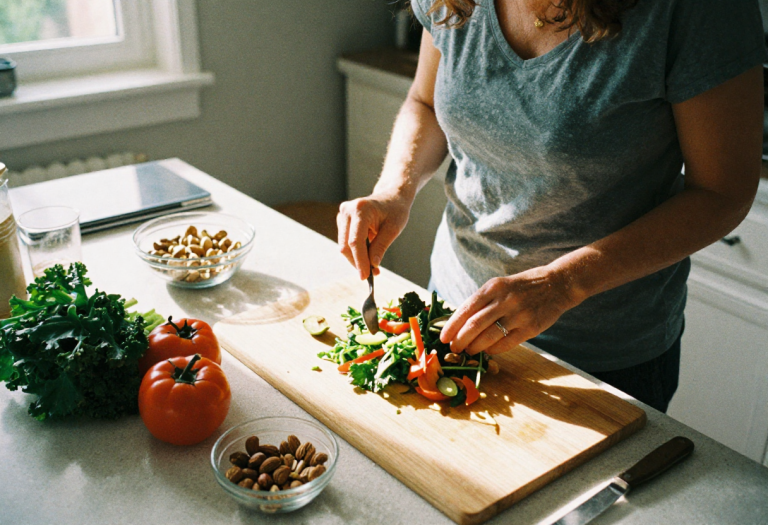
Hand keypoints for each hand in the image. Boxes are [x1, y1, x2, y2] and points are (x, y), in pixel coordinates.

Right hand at [337, 190, 412, 278]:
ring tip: (373, 268)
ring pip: (344, 246)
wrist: (391, 197)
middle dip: (358, 262)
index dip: (360, 261)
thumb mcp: (393, 229)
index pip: (355, 241)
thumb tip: (372, 265)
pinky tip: (368, 257)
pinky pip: (346, 242)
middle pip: (346, 246)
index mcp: (361, 209)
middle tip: (373, 274)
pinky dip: (356, 253)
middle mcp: (347, 211)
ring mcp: (343, 215)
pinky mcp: (342, 221)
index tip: (365, 276)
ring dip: (357, 259)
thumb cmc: (395, 210)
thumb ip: (381, 246)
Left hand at [439, 267, 578, 354]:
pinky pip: (506, 343)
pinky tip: (488, 350)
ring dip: (475, 347)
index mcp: (493, 287)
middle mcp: (505, 300)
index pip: (466, 309)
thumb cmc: (522, 287)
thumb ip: (481, 302)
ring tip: (469, 351)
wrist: (557, 284)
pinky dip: (493, 349)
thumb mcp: (500, 286)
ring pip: (489, 336)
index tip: (443, 337)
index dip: (452, 325)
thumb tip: (458, 322)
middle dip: (460, 340)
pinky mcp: (531, 328)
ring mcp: (519, 314)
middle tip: (454, 348)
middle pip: (474, 325)